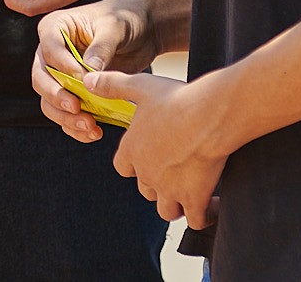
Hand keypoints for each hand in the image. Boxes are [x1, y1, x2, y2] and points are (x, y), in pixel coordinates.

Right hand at [33, 0, 161, 140]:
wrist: (143, 31)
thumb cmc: (125, 19)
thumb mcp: (115, 27)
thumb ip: (101, 48)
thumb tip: (88, 72)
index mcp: (55, 27)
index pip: (49, 49)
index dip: (63, 67)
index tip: (83, 79)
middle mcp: (51, 52)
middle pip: (41, 79)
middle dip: (56, 96)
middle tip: (76, 108)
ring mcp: (60, 74)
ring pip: (49, 101)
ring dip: (65, 117)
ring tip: (90, 125)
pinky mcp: (74, 92)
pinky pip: (65, 114)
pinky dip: (75, 127)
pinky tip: (94, 132)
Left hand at [82, 68, 229, 229]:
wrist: (208, 115)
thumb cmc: (176, 99)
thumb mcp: (140, 86)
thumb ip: (112, 85)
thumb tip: (87, 80)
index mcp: (132, 150)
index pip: (123, 167)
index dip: (134, 163)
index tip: (149, 155)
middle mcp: (148, 174)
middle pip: (145, 190)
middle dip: (157, 184)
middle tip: (174, 172)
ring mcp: (171, 190)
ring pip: (167, 209)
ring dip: (176, 203)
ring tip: (190, 193)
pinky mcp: (195, 198)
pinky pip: (196, 220)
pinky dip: (205, 215)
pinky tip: (213, 203)